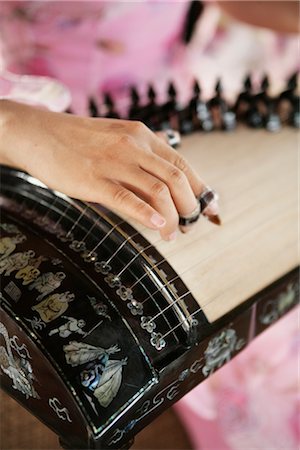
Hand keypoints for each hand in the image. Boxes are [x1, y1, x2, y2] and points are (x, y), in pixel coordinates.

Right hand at [0, 100, 209, 239]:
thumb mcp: (117, 138)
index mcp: (142, 136)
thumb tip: (165, 182)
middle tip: (191, 225)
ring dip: (173, 218)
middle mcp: (134, 146)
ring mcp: (114, 162)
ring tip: (174, 235)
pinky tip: (159, 228)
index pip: (182, 163)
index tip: (210, 209)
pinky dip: (148, 216)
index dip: (201, 188)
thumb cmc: (79, 141)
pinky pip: (127, 199)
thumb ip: (142, 156)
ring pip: (158, 191)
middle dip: (190, 206)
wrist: (39, 133)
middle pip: (177, 178)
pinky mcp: (94, 180)